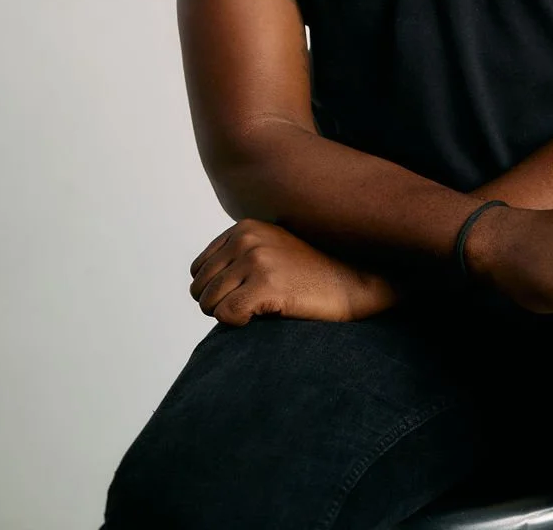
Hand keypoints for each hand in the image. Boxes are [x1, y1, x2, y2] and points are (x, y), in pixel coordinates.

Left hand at [189, 218, 402, 325]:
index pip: (198, 269)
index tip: (242, 297)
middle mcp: (246, 238)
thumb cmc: (312, 273)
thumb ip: (238, 255)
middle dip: (218, 305)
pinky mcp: (266, 283)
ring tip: (259, 310)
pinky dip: (238, 324)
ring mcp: (256, 259)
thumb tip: (197, 282)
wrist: (355, 281)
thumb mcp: (271, 249)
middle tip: (251, 309)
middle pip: (199, 288)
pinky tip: (263, 317)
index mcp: (243, 227)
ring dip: (228, 316)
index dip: (215, 290)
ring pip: (207, 303)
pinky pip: (225, 315)